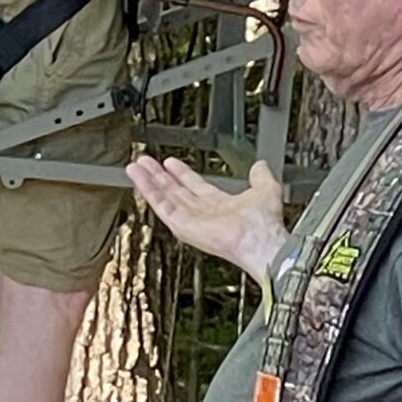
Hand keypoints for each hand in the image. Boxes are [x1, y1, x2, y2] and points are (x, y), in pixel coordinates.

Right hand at [127, 155, 286, 280]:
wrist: (259, 239)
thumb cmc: (264, 224)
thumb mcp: (266, 189)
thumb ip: (261, 176)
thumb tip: (261, 165)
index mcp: (221, 206)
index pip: (195, 187)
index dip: (182, 174)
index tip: (170, 163)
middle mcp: (203, 214)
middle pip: (175, 191)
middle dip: (159, 176)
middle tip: (146, 162)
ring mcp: (191, 221)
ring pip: (164, 197)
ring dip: (149, 181)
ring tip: (135, 167)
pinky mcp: (182, 226)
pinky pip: (161, 205)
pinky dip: (148, 190)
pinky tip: (139, 178)